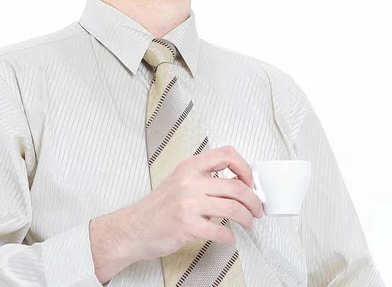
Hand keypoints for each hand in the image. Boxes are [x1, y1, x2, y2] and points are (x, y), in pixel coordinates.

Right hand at [121, 145, 264, 262]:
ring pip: (234, 208)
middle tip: (257, 208)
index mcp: (190, 166)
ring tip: (248, 223)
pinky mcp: (187, 226)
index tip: (250, 180)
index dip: (245, 167)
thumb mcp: (180, 180)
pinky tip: (230, 237)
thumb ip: (204, 178)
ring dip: (248, 219)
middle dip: (254, 200)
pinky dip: (231, 237)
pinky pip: (220, 231)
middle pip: (236, 186)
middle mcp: (190, 181)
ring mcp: (188, 203)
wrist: (134, 227)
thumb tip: (236, 181)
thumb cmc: (158, 207)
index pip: (226, 155)